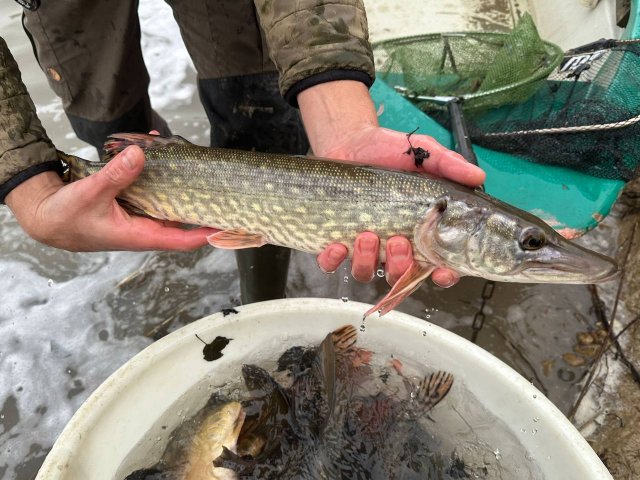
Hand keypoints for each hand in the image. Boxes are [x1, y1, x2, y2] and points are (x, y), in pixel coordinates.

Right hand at [6, 146, 216, 251]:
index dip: (206, 233)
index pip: (182, 240)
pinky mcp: (132, 204)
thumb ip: (116, 175)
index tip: (226, 223)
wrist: (45, 217)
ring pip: (168, 199)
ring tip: (188, 155)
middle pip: (182, 218)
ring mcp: (139, 216)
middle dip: (199, 200)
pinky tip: (154, 147)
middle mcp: (145, 228)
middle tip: (218, 182)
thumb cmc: (65, 217)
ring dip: (178, 180)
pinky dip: (157, 171)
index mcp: (140, 235)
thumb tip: (140, 155)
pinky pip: (152, 189)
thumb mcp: (90, 194)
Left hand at [304, 81, 484, 286]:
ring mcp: (364, 245)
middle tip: (399, 241)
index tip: (441, 271)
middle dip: (401, 265)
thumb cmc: (390, 150)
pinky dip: (333, 260)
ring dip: (367, 260)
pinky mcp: (336, 240)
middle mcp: (393, 244)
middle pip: (401, 275)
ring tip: (367, 235)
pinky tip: (336, 245)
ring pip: (367, 272)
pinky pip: (332, 263)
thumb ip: (449, 165)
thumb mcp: (424, 154)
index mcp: (420, 231)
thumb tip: (478, 177)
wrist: (350, 140)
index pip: (437, 264)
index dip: (442, 275)